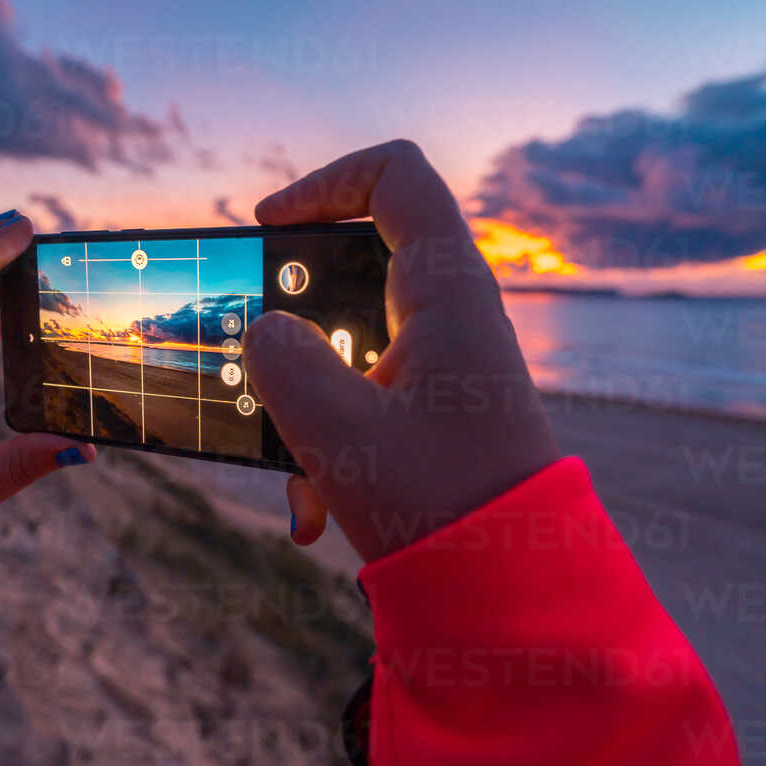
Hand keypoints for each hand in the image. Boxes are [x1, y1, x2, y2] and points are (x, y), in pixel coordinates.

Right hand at [242, 141, 558, 561]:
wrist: (510, 590)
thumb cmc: (439, 507)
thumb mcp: (338, 433)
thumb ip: (283, 363)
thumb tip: (265, 329)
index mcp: (445, 292)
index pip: (394, 175)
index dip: (323, 181)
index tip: (266, 227)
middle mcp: (454, 314)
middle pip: (357, 263)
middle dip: (293, 315)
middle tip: (255, 357)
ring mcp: (449, 362)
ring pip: (353, 341)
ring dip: (307, 399)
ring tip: (296, 480)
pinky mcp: (440, 408)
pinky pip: (369, 395)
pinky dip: (332, 440)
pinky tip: (315, 512)